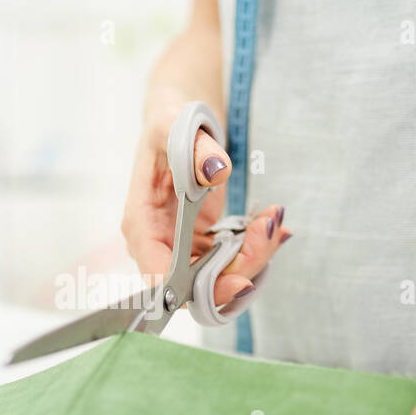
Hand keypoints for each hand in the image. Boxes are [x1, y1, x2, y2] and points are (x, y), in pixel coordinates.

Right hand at [121, 92, 290, 304]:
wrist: (179, 126)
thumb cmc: (169, 127)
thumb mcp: (176, 128)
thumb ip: (197, 151)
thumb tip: (216, 171)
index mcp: (142, 224)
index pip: (161, 276)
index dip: (198, 288)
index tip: (240, 281)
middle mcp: (157, 244)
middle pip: (196, 286)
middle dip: (240, 268)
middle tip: (270, 229)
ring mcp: (180, 248)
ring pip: (219, 279)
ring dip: (253, 257)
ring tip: (273, 220)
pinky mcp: (201, 245)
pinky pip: (230, 262)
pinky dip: (254, 249)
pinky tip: (270, 224)